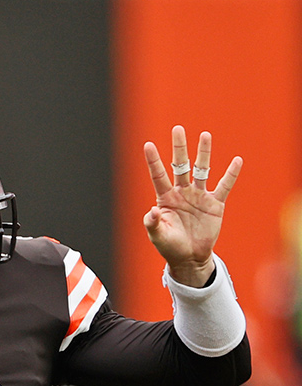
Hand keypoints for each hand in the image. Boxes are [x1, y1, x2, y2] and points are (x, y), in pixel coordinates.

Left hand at [142, 126, 241, 286]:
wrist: (190, 256)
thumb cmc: (170, 245)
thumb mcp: (158, 236)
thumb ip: (153, 223)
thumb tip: (152, 211)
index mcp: (166, 198)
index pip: (159, 175)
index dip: (153, 161)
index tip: (148, 144)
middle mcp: (182, 192)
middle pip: (180, 165)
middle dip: (179, 148)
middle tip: (177, 128)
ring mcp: (199, 196)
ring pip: (202, 170)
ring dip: (203, 153)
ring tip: (205, 135)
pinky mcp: (215, 204)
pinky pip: (224, 186)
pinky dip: (231, 174)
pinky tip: (237, 160)